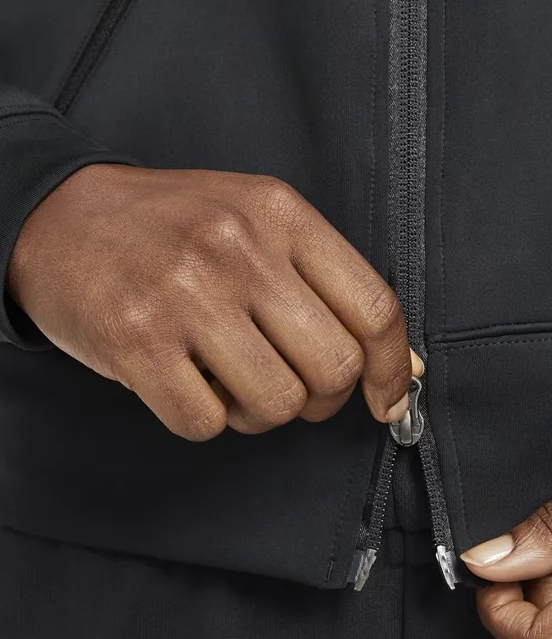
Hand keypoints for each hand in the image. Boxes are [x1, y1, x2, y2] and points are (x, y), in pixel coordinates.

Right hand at [8, 164, 419, 439]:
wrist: (62, 215)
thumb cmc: (177, 228)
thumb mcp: (260, 225)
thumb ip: (331, 288)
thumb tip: (403, 368)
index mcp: (281, 214)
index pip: (374, 307)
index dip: (393, 368)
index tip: (387, 401)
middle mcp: (239, 249)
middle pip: (333, 368)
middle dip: (323, 398)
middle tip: (293, 384)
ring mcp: (185, 294)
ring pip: (277, 405)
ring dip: (262, 412)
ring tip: (233, 380)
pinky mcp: (135, 340)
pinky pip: (207, 423)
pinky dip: (207, 418)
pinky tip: (189, 382)